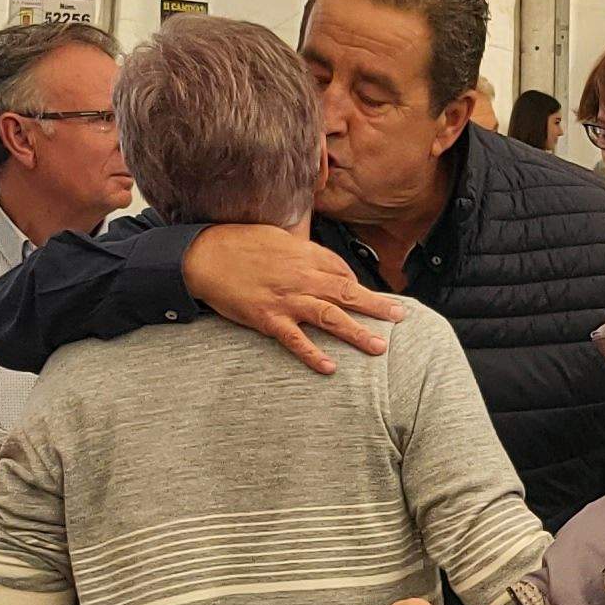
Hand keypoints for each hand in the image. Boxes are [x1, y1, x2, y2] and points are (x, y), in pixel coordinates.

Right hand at [186, 224, 405, 375]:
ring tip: (379, 347)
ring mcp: (286, 300)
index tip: (368, 298)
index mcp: (304, 255)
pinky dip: (314, 355)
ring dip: (357, 333)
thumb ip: (302, 250)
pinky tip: (330, 368)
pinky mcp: (268, 319)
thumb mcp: (276, 236)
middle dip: (377, 306)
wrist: (204, 255)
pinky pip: (296, 340)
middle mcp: (301, 278)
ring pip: (331, 317)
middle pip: (348, 293)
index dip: (358, 285)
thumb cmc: (238, 243)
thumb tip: (320, 261)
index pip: (342, 271)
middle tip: (400, 318)